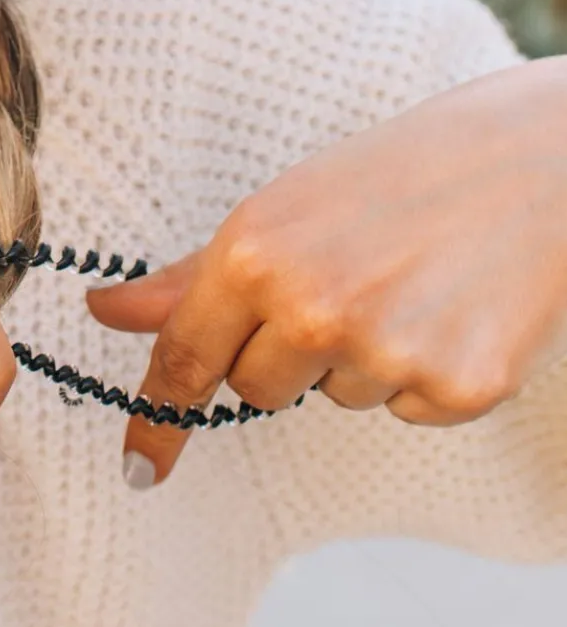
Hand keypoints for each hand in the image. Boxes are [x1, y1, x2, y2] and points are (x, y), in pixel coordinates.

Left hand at [84, 56, 566, 487]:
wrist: (528, 164)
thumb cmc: (391, 176)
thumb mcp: (277, 209)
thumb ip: (191, 277)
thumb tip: (108, 309)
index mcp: (253, 254)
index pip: (185, 359)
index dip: (157, 418)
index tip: (140, 468)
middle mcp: (312, 308)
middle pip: (253, 390)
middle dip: (278, 354)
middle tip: (334, 284)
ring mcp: (386, 351)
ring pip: (332, 396)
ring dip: (354, 356)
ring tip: (399, 282)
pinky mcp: (458, 387)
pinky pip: (403, 410)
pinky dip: (417, 373)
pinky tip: (443, 309)